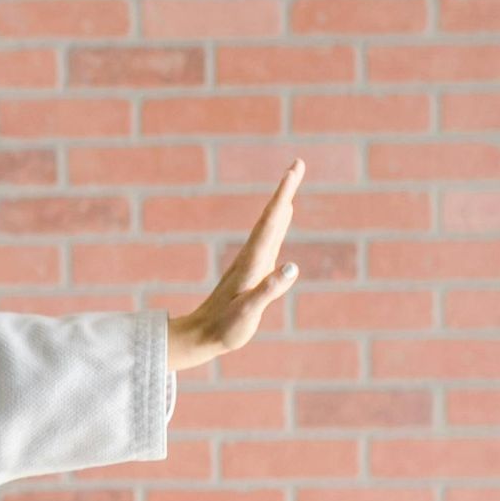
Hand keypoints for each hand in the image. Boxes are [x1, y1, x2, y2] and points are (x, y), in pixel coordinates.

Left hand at [167, 158, 303, 373]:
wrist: (201, 336)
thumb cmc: (225, 329)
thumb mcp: (248, 312)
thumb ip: (269, 290)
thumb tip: (292, 267)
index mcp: (252, 262)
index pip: (271, 222)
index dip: (284, 195)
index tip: (295, 169)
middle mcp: (252, 257)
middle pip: (271, 217)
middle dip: (285, 190)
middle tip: (298, 164)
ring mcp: (252, 262)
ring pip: (270, 226)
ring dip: (282, 203)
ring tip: (292, 183)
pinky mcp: (253, 271)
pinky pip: (270, 239)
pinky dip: (279, 222)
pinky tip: (283, 217)